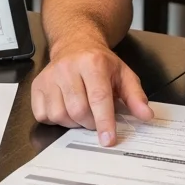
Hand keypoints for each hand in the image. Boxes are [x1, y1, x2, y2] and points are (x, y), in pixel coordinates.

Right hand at [30, 39, 152, 145]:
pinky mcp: (37, 86)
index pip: (98, 98)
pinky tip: (65, 107)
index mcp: (93, 63)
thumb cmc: (100, 63)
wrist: (75, 44)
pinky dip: (56, 119)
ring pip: (60, 115)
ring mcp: (49, 77)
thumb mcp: (123, 74)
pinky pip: (43, 115)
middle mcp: (68, 68)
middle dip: (90, 123)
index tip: (108, 140)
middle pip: (78, 110)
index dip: (104, 122)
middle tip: (96, 118)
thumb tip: (147, 115)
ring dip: (73, 122)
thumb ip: (135, 96)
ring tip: (81, 110)